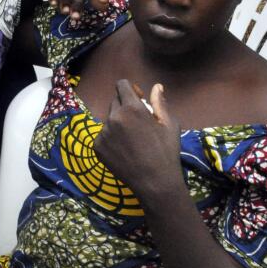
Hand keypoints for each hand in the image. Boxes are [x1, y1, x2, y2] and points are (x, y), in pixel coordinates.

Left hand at [93, 80, 183, 203]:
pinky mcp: (97, 146)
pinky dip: (111, 139)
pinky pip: (103, 135)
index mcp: (132, 108)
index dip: (130, 89)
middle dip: (125, 107)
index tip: (137, 98)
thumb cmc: (166, 152)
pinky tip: (124, 151)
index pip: (122, 85)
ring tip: (132, 141)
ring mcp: (103, 132)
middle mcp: (114, 117)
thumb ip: (159, 103)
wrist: (154, 182)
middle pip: (115, 102)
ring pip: (109, 120)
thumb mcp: (169, 125)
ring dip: (118, 124)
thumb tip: (156, 86)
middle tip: (138, 123)